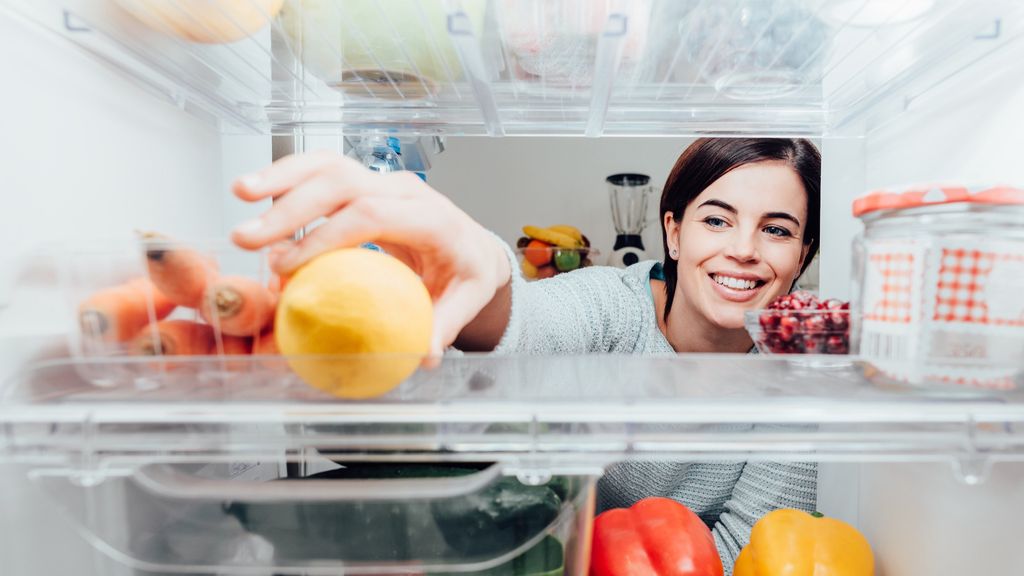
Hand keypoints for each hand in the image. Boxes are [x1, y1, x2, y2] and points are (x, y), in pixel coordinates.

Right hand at [230, 151, 510, 357]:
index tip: (288, 266)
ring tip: (240, 193)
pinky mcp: (364, 182)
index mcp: (432, 217)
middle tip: (248, 239)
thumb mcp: (467, 300)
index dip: (326, 236)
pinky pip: (322, 170)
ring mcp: (382, 181)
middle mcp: (405, 190)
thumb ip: (445, 324)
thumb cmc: (466, 273)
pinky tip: (254, 190)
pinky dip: (287, 176)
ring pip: (328, 165)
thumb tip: (423, 355)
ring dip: (281, 177)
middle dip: (291, 207)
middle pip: (342, 183)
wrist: (472, 246)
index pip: (372, 215)